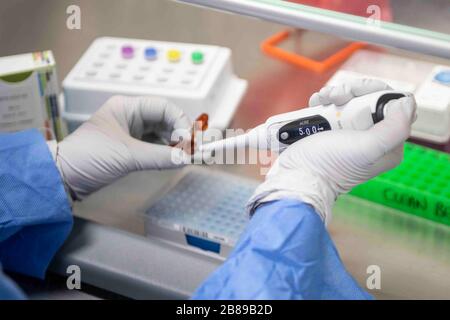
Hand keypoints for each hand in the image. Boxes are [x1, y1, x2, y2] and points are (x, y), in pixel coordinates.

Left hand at [56, 96, 191, 199]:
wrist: (64, 178)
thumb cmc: (88, 158)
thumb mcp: (127, 156)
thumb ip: (160, 157)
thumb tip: (187, 158)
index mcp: (127, 107)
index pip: (164, 107)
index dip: (180, 122)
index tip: (189, 141)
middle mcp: (130, 116)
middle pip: (165, 119)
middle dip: (179, 133)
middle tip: (191, 150)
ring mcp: (130, 132)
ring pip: (161, 133)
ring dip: (174, 144)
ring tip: (183, 156)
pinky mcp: (130, 147)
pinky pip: (154, 146)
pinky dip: (165, 152)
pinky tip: (172, 159)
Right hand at [246, 79, 416, 224]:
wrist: (296, 175)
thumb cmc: (329, 165)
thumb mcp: (367, 148)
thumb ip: (394, 128)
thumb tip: (407, 102)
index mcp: (388, 146)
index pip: (393, 105)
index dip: (376, 93)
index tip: (357, 95)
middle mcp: (371, 138)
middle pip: (371, 99)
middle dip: (353, 91)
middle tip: (337, 96)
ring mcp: (349, 133)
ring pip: (351, 99)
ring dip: (336, 93)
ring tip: (324, 100)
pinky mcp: (331, 129)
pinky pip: (333, 105)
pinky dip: (324, 100)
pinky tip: (317, 103)